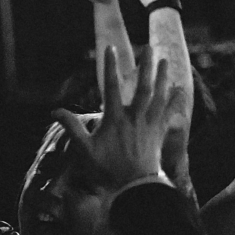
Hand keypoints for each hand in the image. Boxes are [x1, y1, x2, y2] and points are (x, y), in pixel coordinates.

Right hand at [52, 47, 181, 191]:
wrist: (134, 186)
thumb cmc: (107, 169)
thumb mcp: (84, 150)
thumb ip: (71, 128)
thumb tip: (54, 111)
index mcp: (115, 118)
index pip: (111, 86)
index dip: (110, 66)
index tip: (110, 48)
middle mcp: (135, 117)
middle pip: (142, 87)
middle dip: (146, 66)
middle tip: (149, 49)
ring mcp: (149, 124)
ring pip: (158, 96)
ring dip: (162, 77)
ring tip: (165, 61)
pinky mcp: (159, 133)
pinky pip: (169, 113)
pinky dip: (174, 101)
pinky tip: (180, 90)